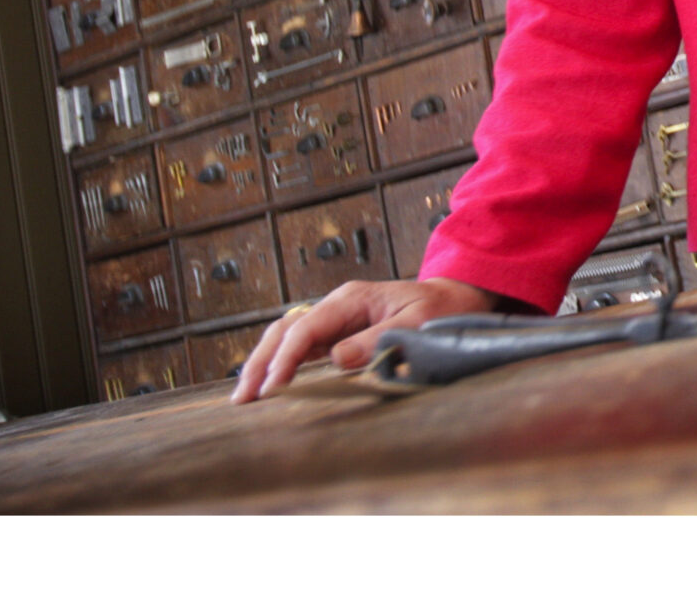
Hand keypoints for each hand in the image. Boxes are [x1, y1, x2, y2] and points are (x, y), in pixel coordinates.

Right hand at [231, 277, 496, 402]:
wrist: (454, 298)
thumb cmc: (439, 311)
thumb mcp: (416, 324)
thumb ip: (378, 339)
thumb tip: (339, 359)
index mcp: (352, 299)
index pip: (305, 329)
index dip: (285, 360)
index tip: (273, 389)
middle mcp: (337, 305)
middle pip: (285, 329)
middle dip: (260, 362)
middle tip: (242, 398)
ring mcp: (334, 317)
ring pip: (285, 336)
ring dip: (263, 363)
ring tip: (244, 396)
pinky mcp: (337, 331)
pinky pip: (300, 345)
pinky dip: (279, 362)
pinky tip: (266, 384)